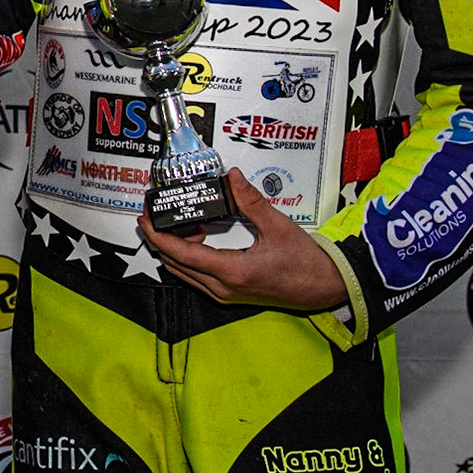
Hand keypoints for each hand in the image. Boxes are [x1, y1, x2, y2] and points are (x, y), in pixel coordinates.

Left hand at [139, 169, 349, 311]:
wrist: (327, 288)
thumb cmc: (306, 262)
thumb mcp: (278, 226)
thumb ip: (251, 201)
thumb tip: (231, 177)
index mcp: (232, 272)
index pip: (181, 255)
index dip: (159, 236)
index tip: (145, 219)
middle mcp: (223, 288)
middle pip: (176, 264)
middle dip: (161, 239)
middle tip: (154, 214)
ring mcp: (226, 294)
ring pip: (185, 273)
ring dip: (176, 249)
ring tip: (183, 222)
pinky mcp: (231, 294)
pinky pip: (197, 277)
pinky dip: (189, 257)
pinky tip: (200, 237)